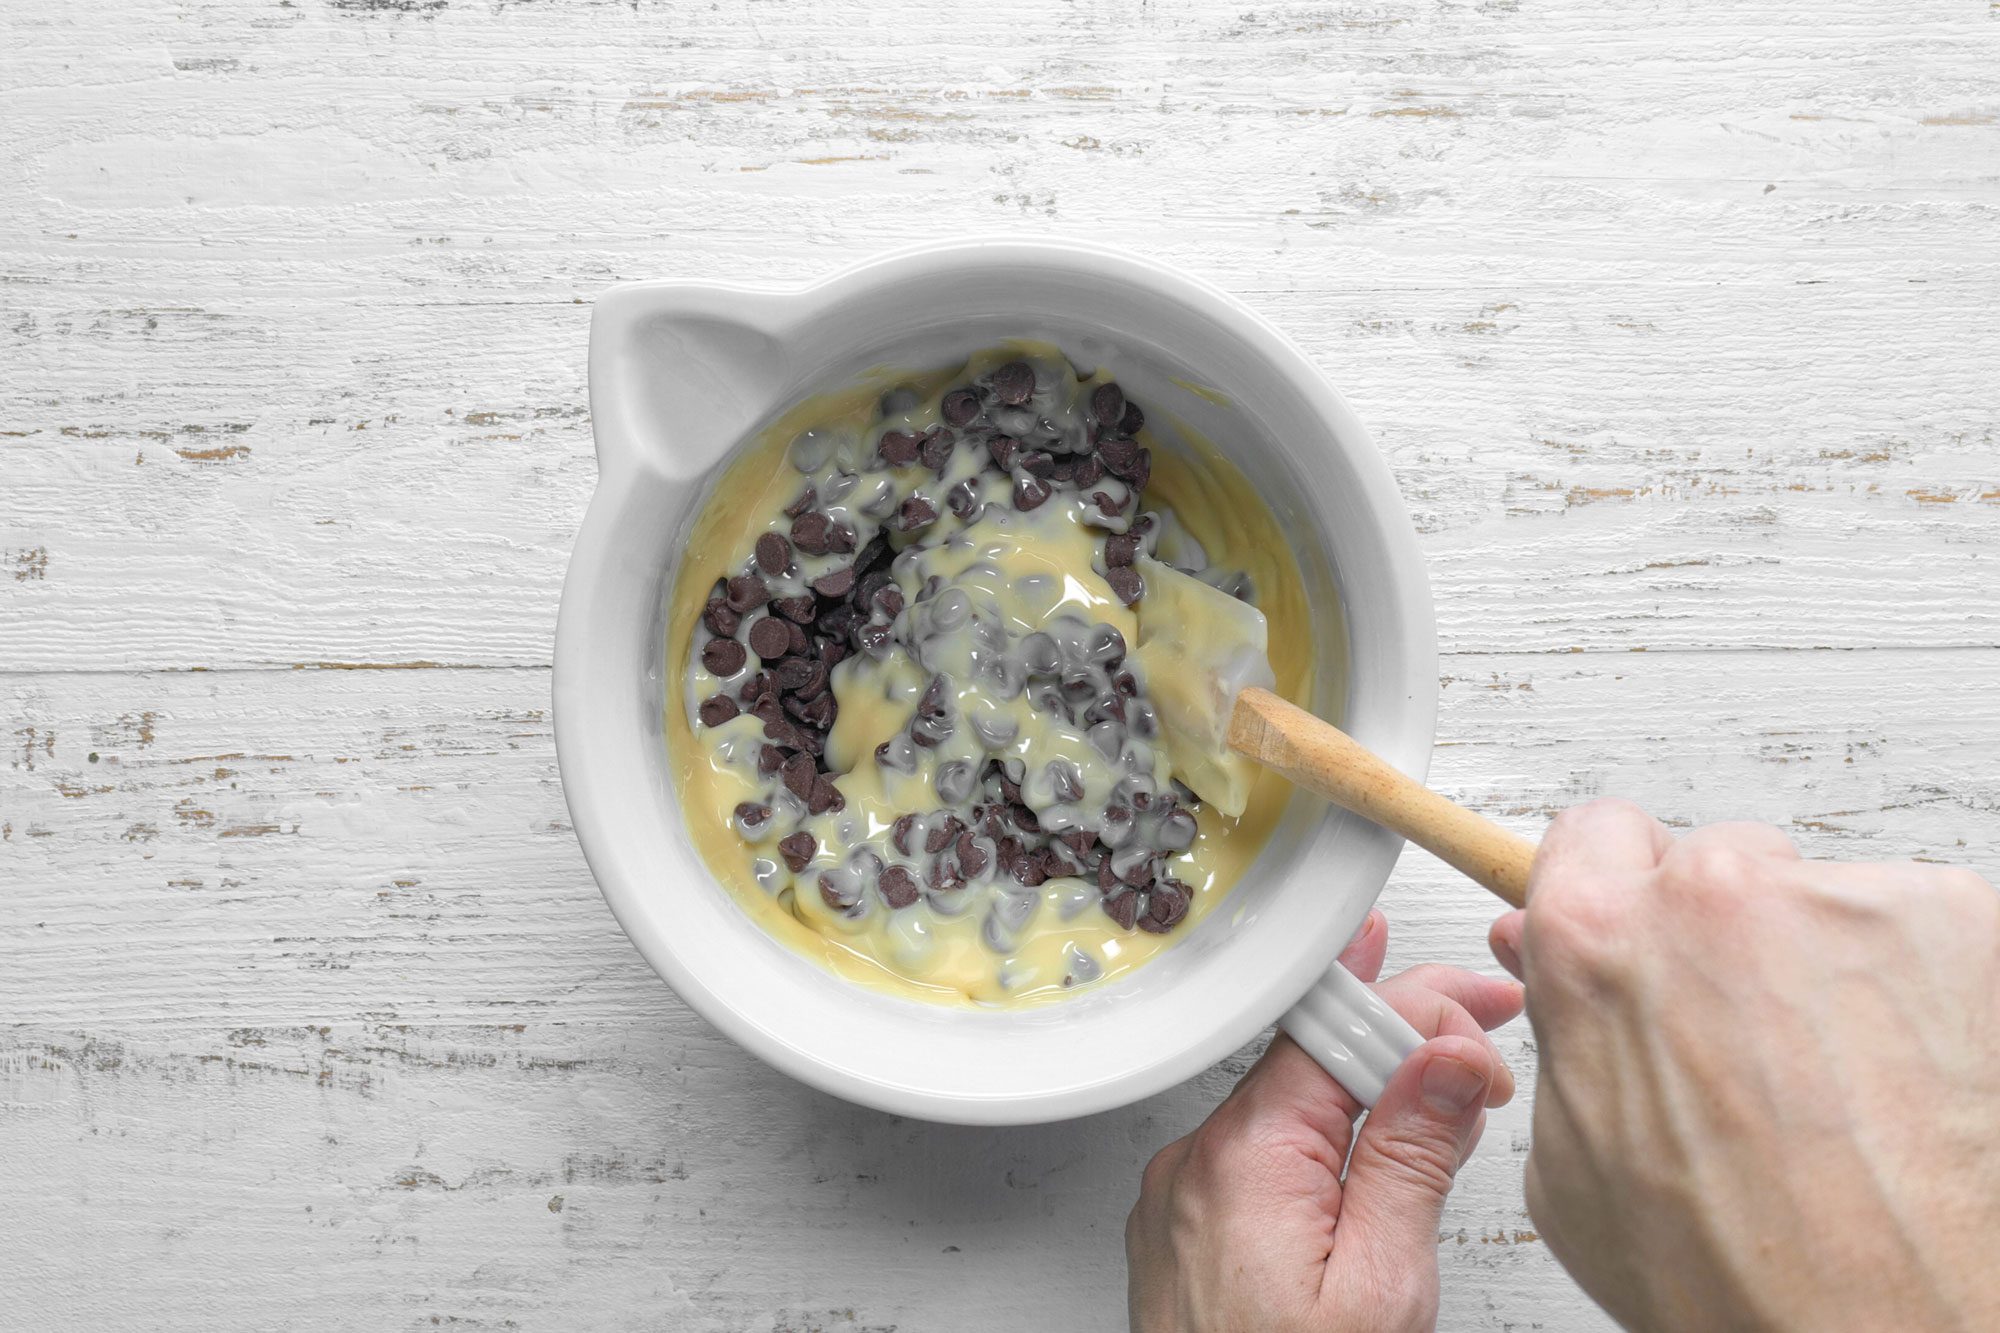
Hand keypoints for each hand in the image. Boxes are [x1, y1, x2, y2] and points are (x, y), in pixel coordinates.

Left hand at [1127, 911, 1523, 1332]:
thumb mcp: (1383, 1287)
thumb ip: (1413, 1161)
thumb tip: (1446, 1059)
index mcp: (1246, 1158)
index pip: (1335, 1027)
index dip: (1419, 1007)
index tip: (1483, 1012)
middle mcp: (1198, 1163)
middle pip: (1309, 1056)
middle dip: (1400, 1034)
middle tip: (1479, 1036)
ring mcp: (1181, 1196)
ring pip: (1287, 1105)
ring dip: (1365, 1090)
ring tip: (1444, 1105)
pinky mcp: (1183, 1229)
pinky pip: (1257, 1155)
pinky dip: (1321, 1143)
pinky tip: (1372, 1161)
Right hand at [1491, 802, 1999, 1332]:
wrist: (1893, 1331)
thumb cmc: (1745, 1275)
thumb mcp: (1577, 1166)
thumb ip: (1570, 1038)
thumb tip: (1565, 983)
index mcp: (1598, 939)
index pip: (1590, 834)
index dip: (1613, 887)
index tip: (1642, 925)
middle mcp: (1716, 895)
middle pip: (1712, 860)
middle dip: (1723, 935)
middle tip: (1746, 1039)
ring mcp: (1844, 900)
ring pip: (1818, 895)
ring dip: (1820, 963)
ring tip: (1839, 1083)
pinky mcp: (1956, 921)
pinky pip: (1916, 926)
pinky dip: (1915, 987)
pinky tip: (1905, 1080)